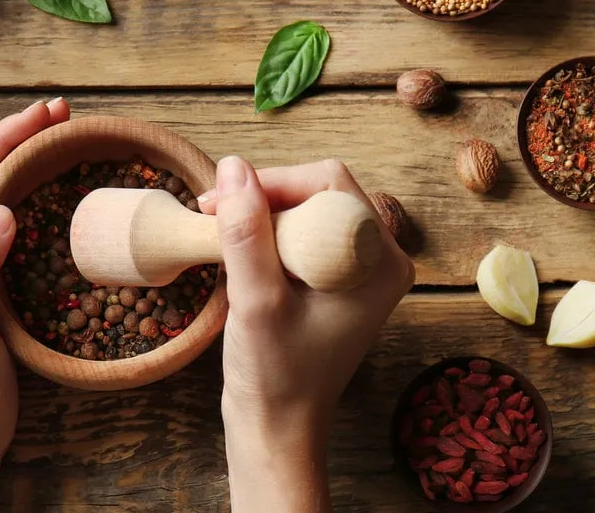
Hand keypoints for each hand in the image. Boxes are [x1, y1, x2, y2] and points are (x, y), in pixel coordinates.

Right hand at [199, 157, 414, 512]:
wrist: (278, 427)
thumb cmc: (275, 376)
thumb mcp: (256, 301)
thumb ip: (246, 234)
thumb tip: (233, 167)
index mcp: (380, 261)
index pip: (328, 183)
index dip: (272, 183)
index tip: (223, 205)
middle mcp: (378, 257)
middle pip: (317, 191)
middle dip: (262, 199)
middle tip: (213, 220)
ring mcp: (356, 268)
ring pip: (303, 209)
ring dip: (257, 219)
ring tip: (222, 245)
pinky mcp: (332, 277)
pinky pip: (298, 233)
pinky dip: (262, 237)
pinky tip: (239, 263)